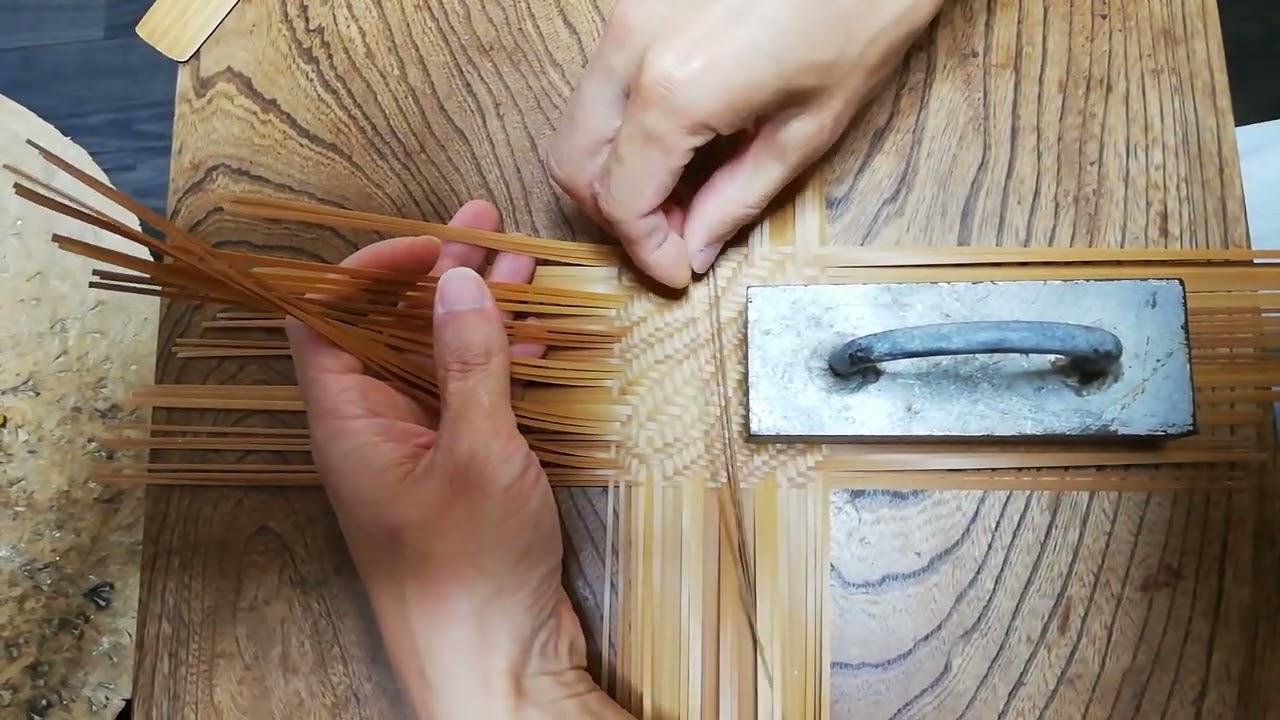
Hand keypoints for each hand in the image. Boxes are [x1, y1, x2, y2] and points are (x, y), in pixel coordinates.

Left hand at [285, 200, 629, 717]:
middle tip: (487, 230)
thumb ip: (468, 363)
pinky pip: (473, 399)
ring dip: (478, 313)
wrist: (498, 665)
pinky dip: (503, 364)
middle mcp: (376, 431)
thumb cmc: (470, 576)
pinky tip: (535, 336)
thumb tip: (459, 284)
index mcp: (349, 423)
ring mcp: (421, 452)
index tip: (430, 247)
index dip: (368, 271)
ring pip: (440, 360)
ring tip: (520, 265)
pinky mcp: (462, 473)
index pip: (326, 318)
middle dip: (437, 277)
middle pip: (391, 330)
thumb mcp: (477, 453)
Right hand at [546, 0, 944, 287]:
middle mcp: (632, 47)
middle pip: (573, 162)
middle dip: (613, 214)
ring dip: (611, 170)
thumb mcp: (806, 131)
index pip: (621, 199)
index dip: (646, 250)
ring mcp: (625, 13)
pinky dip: (620, 126)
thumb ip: (734, 200)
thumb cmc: (858, 16)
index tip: (676, 270)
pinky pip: (600, 81)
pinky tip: (674, 142)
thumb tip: (693, 247)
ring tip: (676, 192)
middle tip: (669, 236)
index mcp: (676, 90)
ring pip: (577, 120)